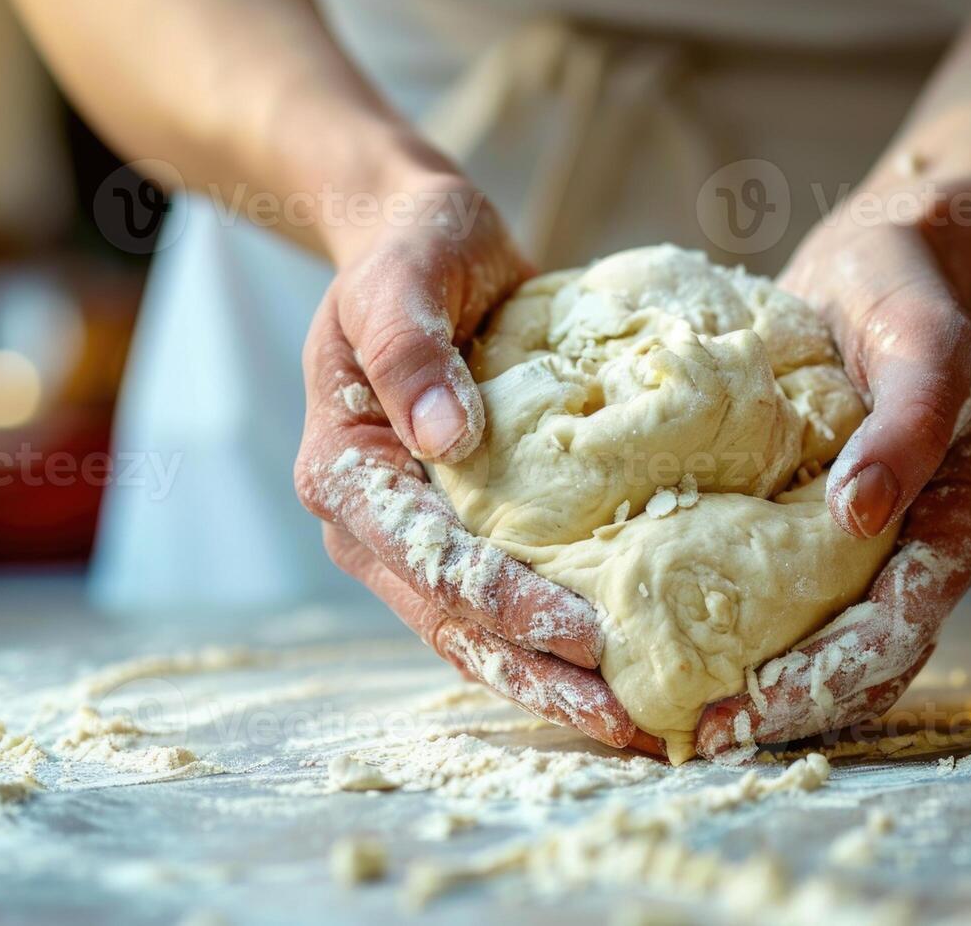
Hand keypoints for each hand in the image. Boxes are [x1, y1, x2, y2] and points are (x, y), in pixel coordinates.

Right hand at [293, 175, 663, 754]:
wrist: (417, 244)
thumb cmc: (408, 253)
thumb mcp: (399, 279)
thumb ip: (409, 352)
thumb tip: (446, 440)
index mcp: (341, 472)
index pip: (427, 557)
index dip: (503, 602)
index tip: (581, 633)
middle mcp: (367, 523)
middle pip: (449, 621)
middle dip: (534, 674)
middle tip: (623, 720)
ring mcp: (409, 536)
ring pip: (471, 631)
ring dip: (544, 681)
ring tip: (628, 726)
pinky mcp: (455, 531)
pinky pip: (496, 603)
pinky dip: (546, 643)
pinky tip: (612, 672)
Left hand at [690, 220, 970, 757]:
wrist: (887, 259)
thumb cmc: (910, 297)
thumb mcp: (924, 346)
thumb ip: (906, 428)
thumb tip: (858, 516)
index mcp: (959, 522)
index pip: (893, 632)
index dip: (822, 680)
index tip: (746, 711)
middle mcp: (917, 546)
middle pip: (857, 660)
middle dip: (783, 705)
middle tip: (694, 736)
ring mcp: (870, 541)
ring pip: (822, 640)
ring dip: (763, 684)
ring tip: (680, 715)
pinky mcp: (819, 521)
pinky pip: (787, 593)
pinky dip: (745, 627)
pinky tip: (676, 641)